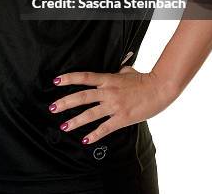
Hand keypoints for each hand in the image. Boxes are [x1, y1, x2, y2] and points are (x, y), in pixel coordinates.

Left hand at [48, 66, 174, 144]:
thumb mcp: (127, 71)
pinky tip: (86, 140)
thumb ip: (117, 71)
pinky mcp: (122, 119)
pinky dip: (94, 135)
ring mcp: (114, 106)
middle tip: (52, 107)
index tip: (56, 81)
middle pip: (82, 97)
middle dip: (65, 102)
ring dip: (75, 121)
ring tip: (64, 126)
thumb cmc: (144, 79)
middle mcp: (108, 92)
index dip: (69, 78)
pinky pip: (105, 128)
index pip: (85, 77)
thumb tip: (115, 70)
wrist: (159, 89)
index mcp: (108, 79)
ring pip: (90, 114)